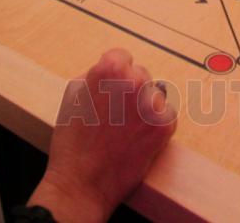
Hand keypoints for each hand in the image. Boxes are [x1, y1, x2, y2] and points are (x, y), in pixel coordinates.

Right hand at [31, 48, 176, 222]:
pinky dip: (156, 125)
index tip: (110, 88)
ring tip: (125, 128)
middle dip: (130, 90)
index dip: (113, 74)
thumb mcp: (73, 94)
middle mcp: (134, 81)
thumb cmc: (73, 141)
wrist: (82, 184)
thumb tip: (111, 68)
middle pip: (140, 75)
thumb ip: (95, 75)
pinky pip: (166, 115)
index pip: (122, 56)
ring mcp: (152, 103)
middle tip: (115, 113)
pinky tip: (138, 137)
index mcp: (110, 69)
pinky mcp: (164, 125)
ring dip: (144, 107)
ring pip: (154, 95)